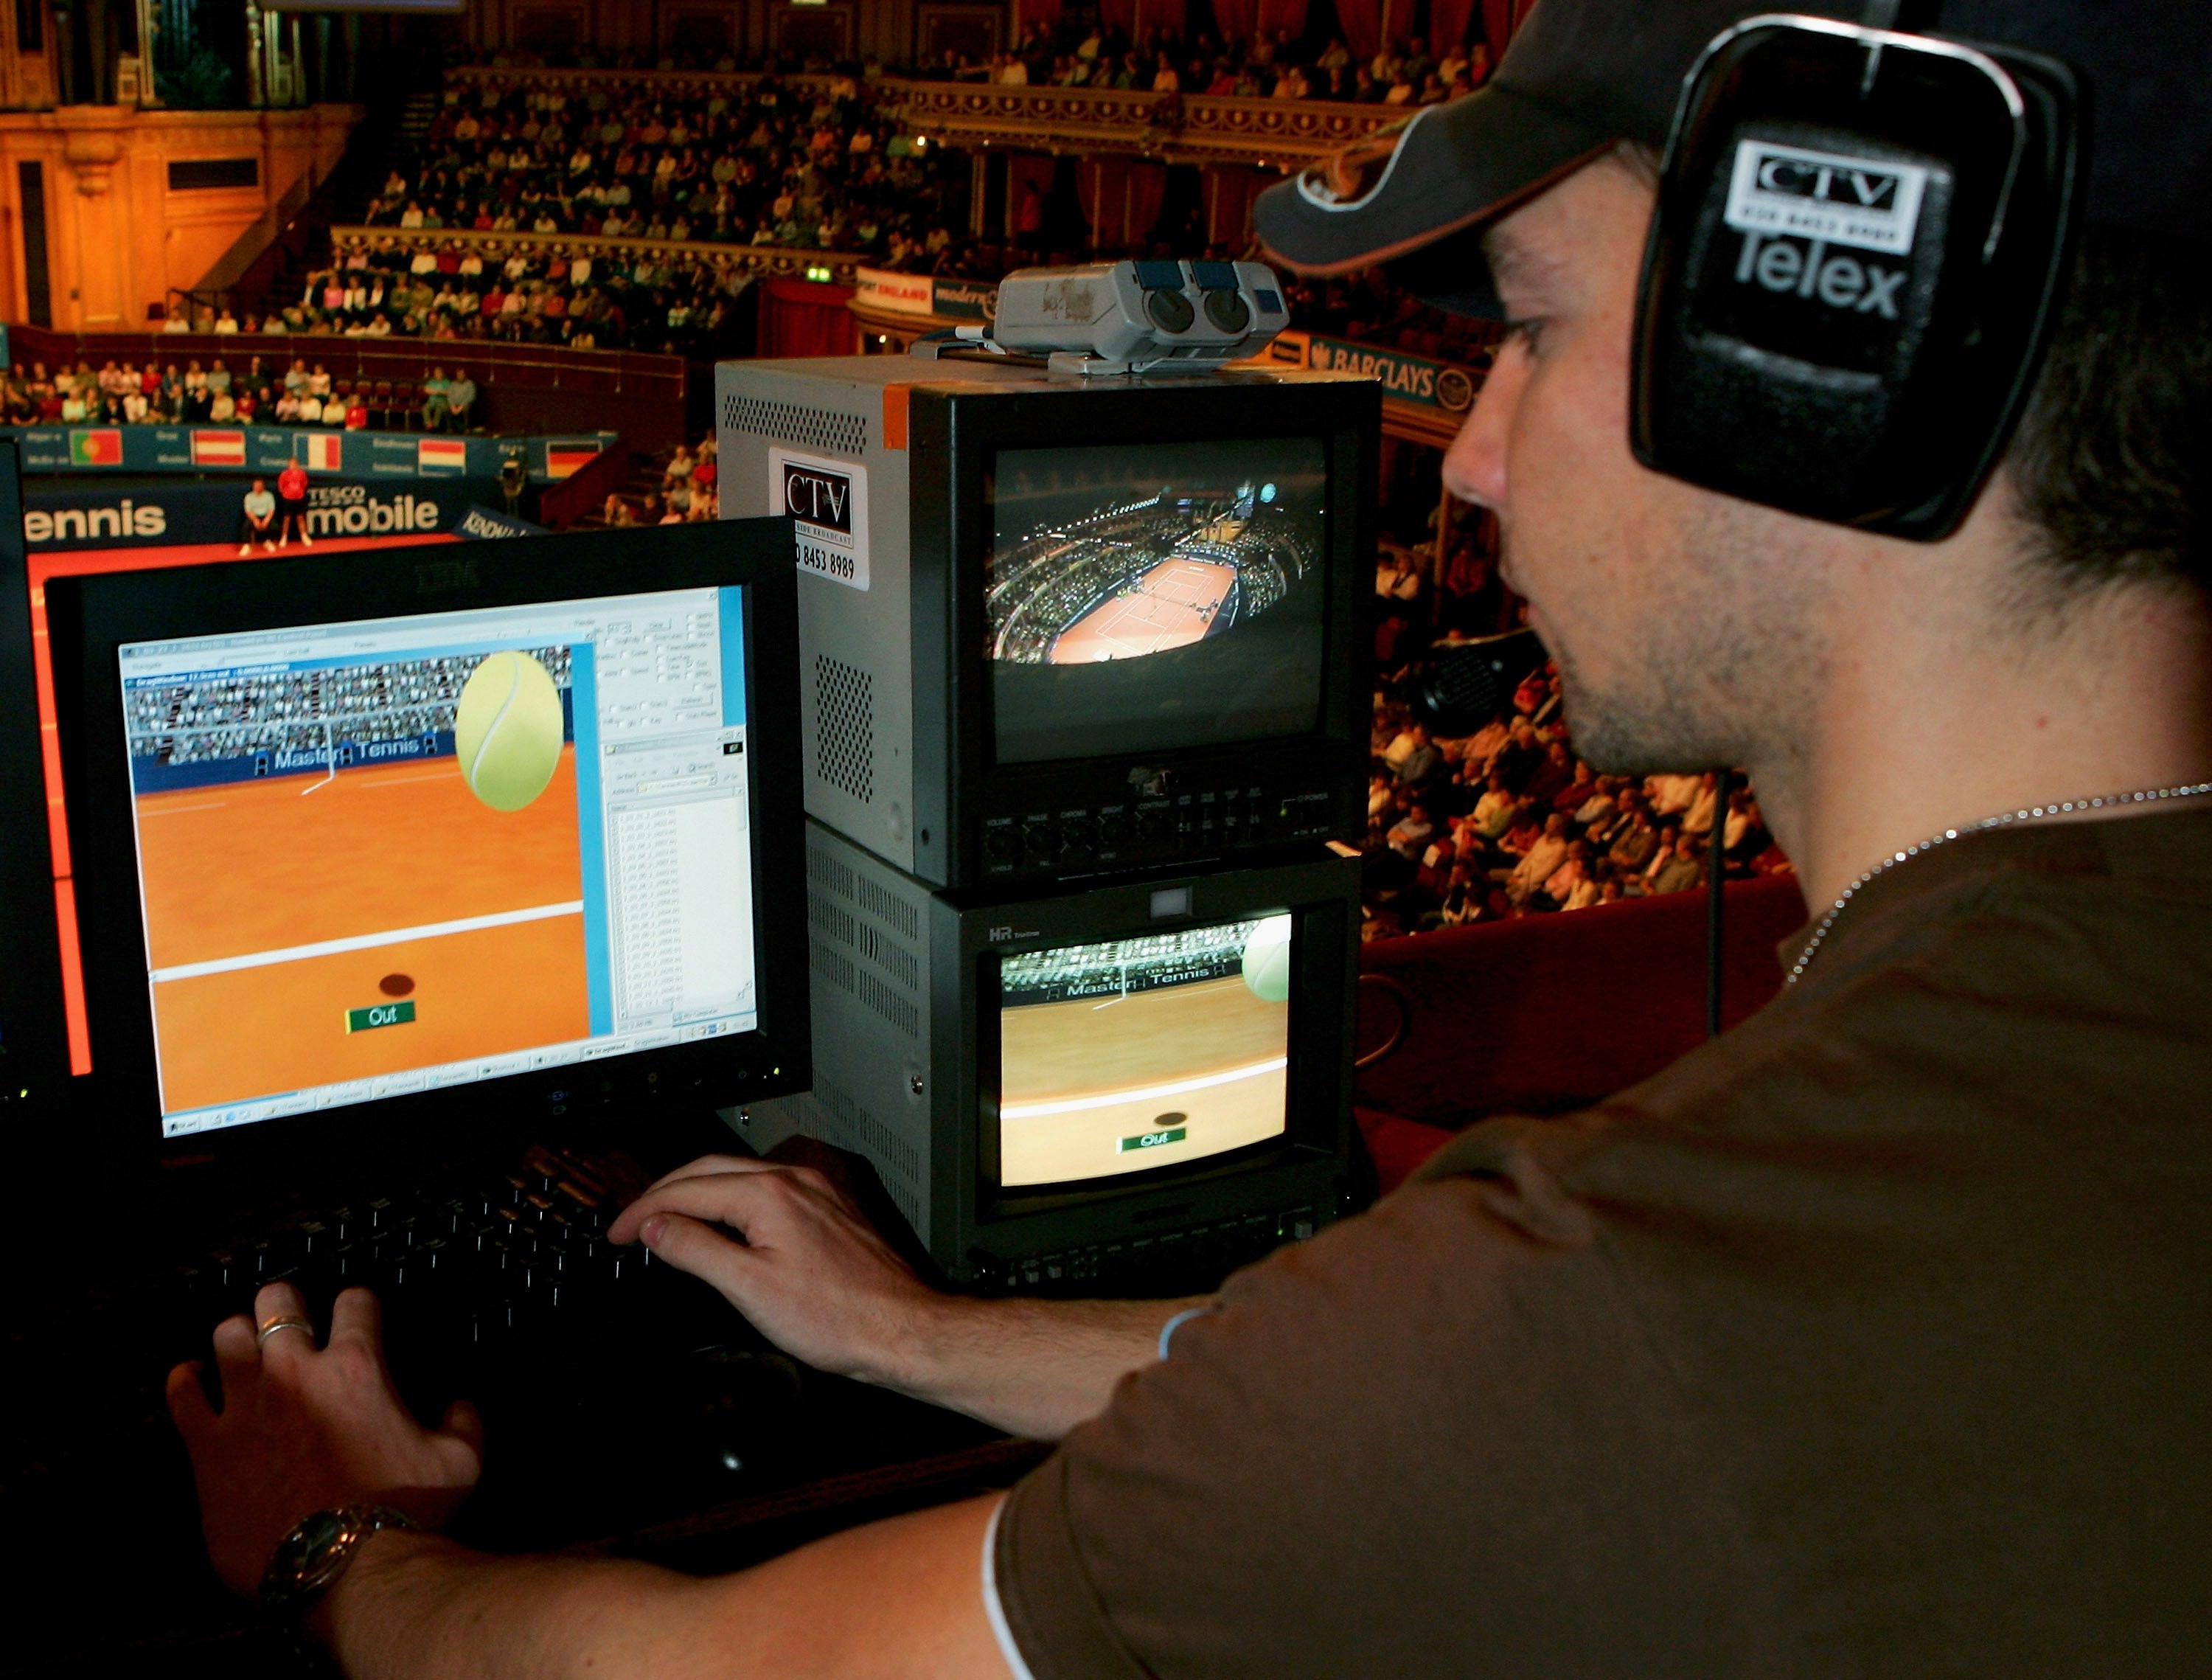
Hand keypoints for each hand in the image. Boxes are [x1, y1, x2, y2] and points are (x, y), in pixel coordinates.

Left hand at [166, 1282, 483, 1596]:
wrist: (340, 1568)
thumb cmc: (405, 1511)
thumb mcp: (460, 1462)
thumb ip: (462, 1423)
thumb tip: (460, 1407)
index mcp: (357, 1366)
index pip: (354, 1302)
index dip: (358, 1304)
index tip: (358, 1317)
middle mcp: (296, 1371)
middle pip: (277, 1301)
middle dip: (284, 1304)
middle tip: (290, 1322)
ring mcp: (246, 1405)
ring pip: (224, 1335)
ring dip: (236, 1337)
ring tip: (241, 1349)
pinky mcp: (209, 1445)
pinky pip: (182, 1394)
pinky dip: (186, 1381)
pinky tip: (192, 1380)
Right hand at [608, 1154, 945, 1388]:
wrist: (901, 1329)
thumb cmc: (838, 1317)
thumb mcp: (749, 1288)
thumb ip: (696, 1250)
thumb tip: (655, 1228)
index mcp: (770, 1193)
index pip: (686, 1189)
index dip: (642, 1211)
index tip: (617, 1233)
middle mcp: (795, 1179)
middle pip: (709, 1169)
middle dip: (663, 1193)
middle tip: (630, 1224)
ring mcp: (815, 1190)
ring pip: (738, 1175)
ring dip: (696, 1192)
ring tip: (666, 1219)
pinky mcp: (828, 1206)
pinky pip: (765, 1188)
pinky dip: (730, 1199)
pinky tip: (723, 1221)